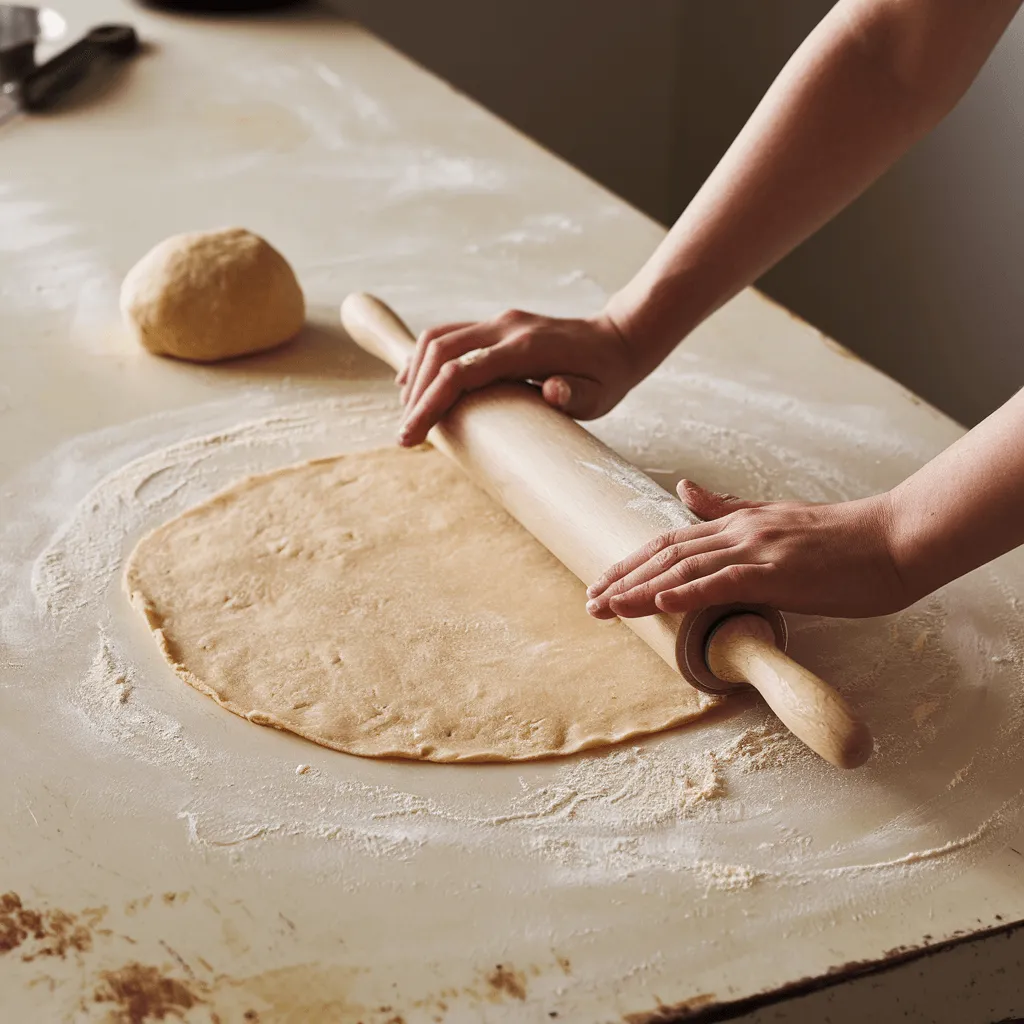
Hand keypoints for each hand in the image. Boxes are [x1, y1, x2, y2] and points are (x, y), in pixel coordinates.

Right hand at [396, 308, 638, 445]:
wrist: (618, 338)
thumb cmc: (607, 375)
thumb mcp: (599, 394)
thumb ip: (576, 394)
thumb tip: (554, 391)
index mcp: (524, 348)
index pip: (460, 371)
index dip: (430, 403)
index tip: (410, 436)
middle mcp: (505, 328)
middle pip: (439, 352)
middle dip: (415, 394)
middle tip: (406, 435)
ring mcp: (499, 323)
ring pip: (439, 338)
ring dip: (415, 373)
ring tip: (410, 412)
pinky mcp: (496, 325)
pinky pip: (450, 334)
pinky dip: (426, 358)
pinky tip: (415, 383)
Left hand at [586, 480, 911, 619]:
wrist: (896, 538)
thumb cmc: (842, 539)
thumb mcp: (775, 517)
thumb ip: (727, 508)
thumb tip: (683, 489)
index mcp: (738, 523)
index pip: (670, 542)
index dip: (632, 562)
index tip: (602, 582)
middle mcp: (740, 532)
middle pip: (666, 553)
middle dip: (623, 577)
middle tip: (589, 602)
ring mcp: (758, 549)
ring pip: (685, 567)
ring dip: (641, 589)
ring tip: (607, 606)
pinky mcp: (780, 571)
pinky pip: (724, 581)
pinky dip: (689, 590)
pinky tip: (659, 601)